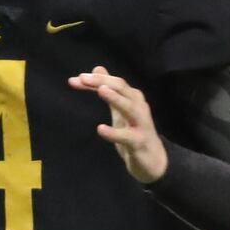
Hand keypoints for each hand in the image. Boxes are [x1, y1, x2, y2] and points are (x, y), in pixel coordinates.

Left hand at [67, 66, 167, 182]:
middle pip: (122, 89)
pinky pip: (127, 136)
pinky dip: (114, 133)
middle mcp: (139, 107)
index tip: (75, 79)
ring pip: (129, 108)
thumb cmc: (135, 132)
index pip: (115, 83)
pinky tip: (100, 129)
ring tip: (101, 90)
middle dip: (102, 82)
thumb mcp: (120, 110)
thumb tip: (97, 69)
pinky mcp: (139, 142)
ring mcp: (141, 124)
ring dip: (116, 98)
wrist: (153, 160)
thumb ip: (110, 90)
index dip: (96, 79)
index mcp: (133, 98)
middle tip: (83, 78)